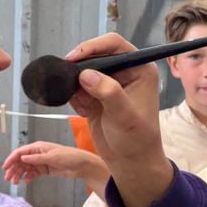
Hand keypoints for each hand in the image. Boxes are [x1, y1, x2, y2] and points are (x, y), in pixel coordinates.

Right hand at [3, 142, 109, 191]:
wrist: (82, 165)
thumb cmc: (69, 157)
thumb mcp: (52, 157)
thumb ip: (36, 159)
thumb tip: (22, 158)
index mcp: (38, 147)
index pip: (20, 152)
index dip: (11, 159)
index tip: (5, 167)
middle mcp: (37, 154)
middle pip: (21, 161)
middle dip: (14, 169)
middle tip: (9, 178)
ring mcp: (41, 162)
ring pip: (26, 169)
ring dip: (20, 175)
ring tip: (16, 182)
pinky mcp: (45, 170)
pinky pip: (33, 174)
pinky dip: (29, 177)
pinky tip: (26, 182)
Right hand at [65, 34, 172, 206]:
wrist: (129, 162)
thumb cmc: (136, 140)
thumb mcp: (125, 116)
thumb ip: (108, 92)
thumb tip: (86, 74)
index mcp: (140, 70)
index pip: (115, 44)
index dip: (93, 47)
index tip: (74, 58)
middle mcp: (124, 72)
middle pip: (94, 55)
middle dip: (79, 67)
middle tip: (66, 77)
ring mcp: (108, 84)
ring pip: (82, 71)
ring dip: (75, 84)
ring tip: (82, 103)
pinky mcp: (94, 95)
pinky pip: (75, 86)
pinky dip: (73, 97)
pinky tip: (84, 111)